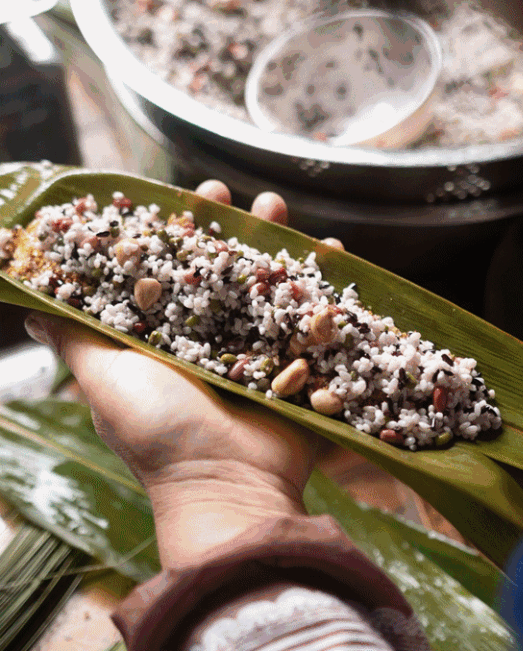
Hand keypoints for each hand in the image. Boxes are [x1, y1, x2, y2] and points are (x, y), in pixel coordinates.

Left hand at [24, 181, 339, 569]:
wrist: (226, 486)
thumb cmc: (158, 432)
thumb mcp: (105, 379)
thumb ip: (75, 338)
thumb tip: (30, 309)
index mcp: (170, 338)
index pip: (172, 268)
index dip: (177, 230)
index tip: (184, 197)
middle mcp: (215, 339)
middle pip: (224, 267)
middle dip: (228, 226)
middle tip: (230, 194)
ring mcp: (262, 351)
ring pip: (269, 283)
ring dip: (277, 241)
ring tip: (278, 206)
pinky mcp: (300, 366)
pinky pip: (316, 317)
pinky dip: (327, 285)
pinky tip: (334, 251)